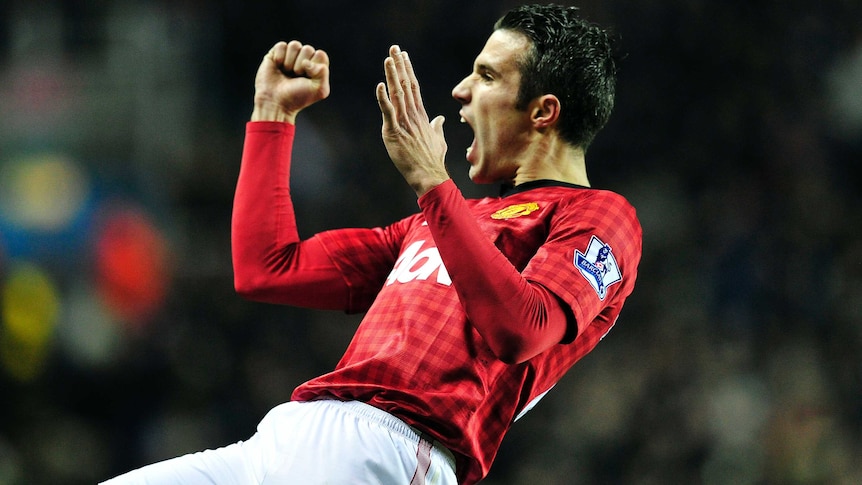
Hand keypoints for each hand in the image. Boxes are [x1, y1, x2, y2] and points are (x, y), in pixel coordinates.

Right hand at [252, 41, 330, 122]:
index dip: (314, 65)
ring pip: (295, 45)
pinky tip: (278, 67)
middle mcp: (303, 59)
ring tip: (287, 72)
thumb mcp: (319, 90)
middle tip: (296, 76)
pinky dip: (280, 57)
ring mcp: (289, 56)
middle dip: (301, 65)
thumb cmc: (298, 97)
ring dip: (290, 61)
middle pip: (308, 49)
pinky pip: (282, 45)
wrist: (276, 102)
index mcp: (315, 67)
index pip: (321, 55)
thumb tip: (307, 61)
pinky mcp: (276, 54)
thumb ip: (323, 73)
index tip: (308, 77)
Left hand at [376, 45, 448, 196]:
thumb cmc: (433, 160)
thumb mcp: (438, 140)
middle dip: (400, 65)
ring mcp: (404, 123)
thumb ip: (437, 127)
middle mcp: (413, 115)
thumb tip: (440, 118)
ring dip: (392, 75)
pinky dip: (383, 98)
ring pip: (397, 93)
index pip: (414, 87)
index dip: (408, 70)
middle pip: (406, 85)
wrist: (430, 175)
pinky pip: (388, 112)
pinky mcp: (394, 132)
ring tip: (389, 58)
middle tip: (394, 48)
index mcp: (421, 116)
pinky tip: (379, 85)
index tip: (404, 56)